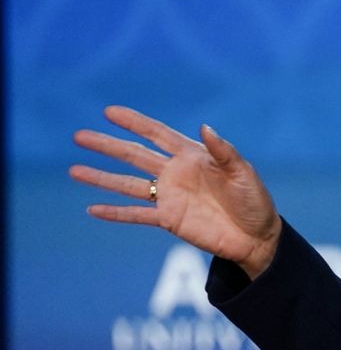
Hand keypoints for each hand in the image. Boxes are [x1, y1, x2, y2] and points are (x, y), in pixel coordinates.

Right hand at [71, 106, 281, 278]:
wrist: (258, 237)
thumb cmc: (255, 201)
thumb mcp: (243, 173)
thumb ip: (223, 152)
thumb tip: (204, 127)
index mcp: (193, 157)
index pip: (157, 134)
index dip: (134, 123)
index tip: (109, 112)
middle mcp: (176, 174)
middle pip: (134, 156)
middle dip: (107, 146)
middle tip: (78, 135)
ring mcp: (170, 197)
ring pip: (128, 185)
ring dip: (102, 178)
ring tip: (74, 170)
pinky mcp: (169, 220)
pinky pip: (137, 215)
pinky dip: (116, 213)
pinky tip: (92, 209)